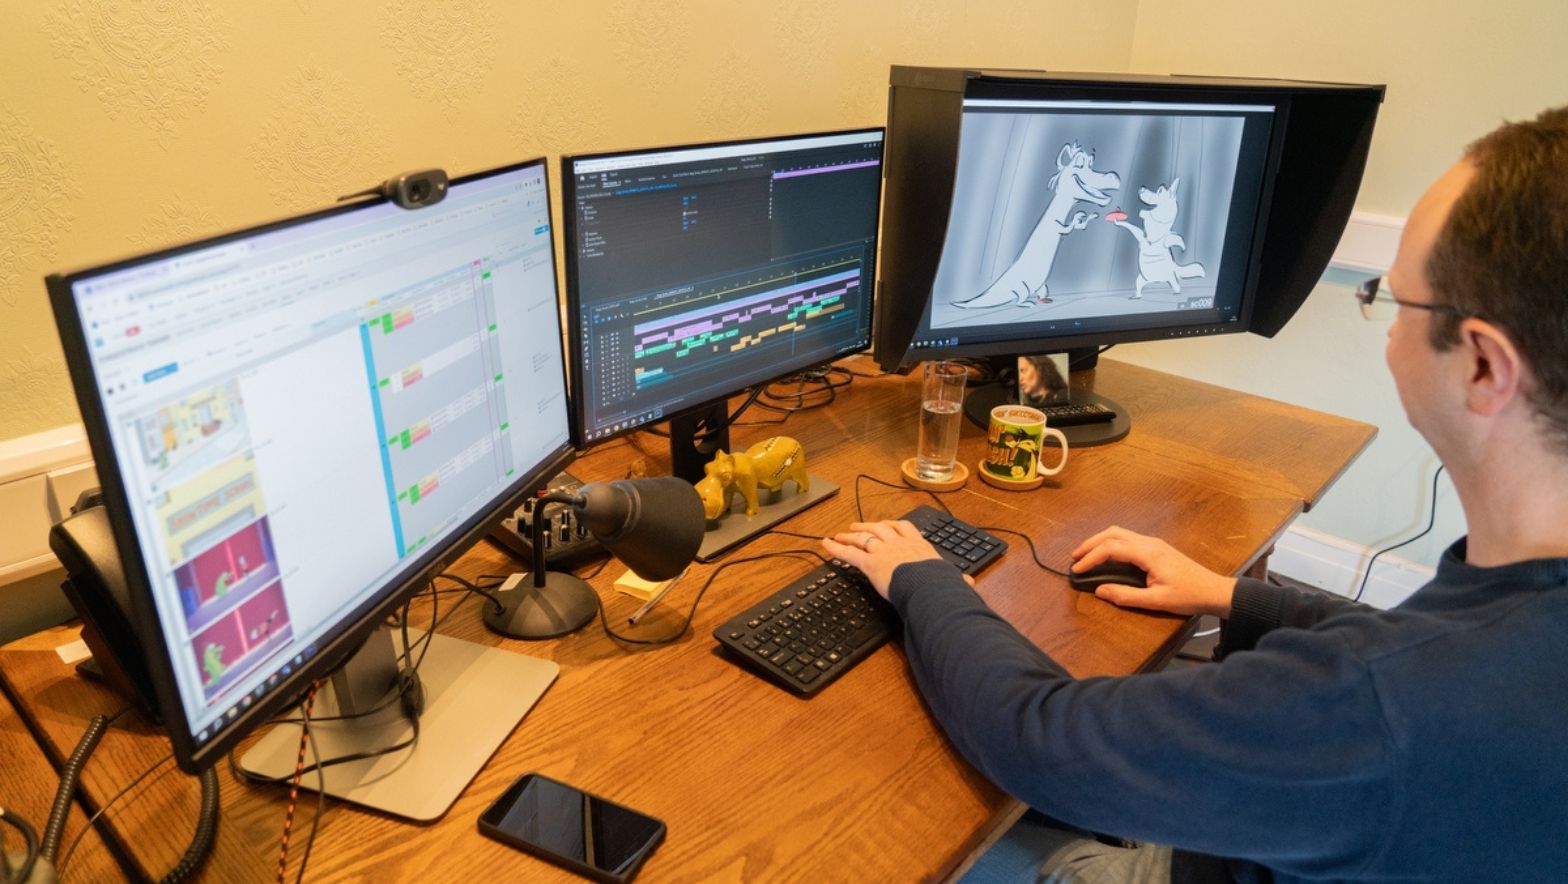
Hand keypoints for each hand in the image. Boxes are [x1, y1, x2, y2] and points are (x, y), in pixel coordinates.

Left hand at [823, 520, 958, 599]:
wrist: (928, 586)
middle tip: (857, 526)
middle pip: (880, 529)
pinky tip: (825, 544)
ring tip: (840, 534)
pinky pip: (849, 554)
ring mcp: (883, 551)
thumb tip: (970, 583)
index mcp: (918, 545)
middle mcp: (899, 543)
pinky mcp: (870, 563)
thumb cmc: (940, 584)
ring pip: (863, 538)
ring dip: (850, 535)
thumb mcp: (951, 579)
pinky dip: (836, 548)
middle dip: (867, 526)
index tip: (887, 525)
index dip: (893, 525)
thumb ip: (958, 580)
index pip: (904, 528)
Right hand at [1070, 525, 1235, 616]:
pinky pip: (1128, 538)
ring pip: (1120, 533)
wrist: (1214, 590)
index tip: (1077, 570)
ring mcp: (1154, 543)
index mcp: (1148, 553)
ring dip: (1100, 541)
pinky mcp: (1157, 547)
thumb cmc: (1188, 596)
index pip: (1111, 548)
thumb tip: (1099, 590)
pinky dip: (1111, 543)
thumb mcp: (1156, 601)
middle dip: (1090, 543)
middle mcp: (1149, 542)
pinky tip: (1106, 555)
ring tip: (1086, 555)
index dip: (1090, 558)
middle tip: (1074, 558)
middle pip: (1112, 533)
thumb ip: (1125, 596)